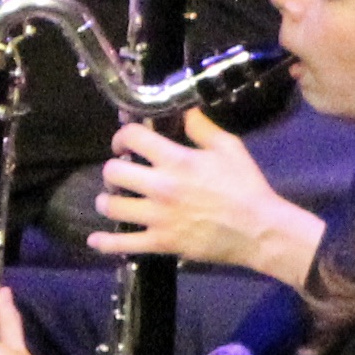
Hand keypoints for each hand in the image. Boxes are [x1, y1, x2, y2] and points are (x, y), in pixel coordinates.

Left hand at [90, 109, 310, 279]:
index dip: (122, 135)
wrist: (259, 230)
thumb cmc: (245, 186)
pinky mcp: (161, 242)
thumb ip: (202, 127)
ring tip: (112, 199)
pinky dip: (105, 243)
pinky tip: (95, 240)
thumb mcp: (229, 147)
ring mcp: (158, 217)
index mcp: (176, 160)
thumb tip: (184, 111)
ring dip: (107, 200)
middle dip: (113, 168)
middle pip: (114, 172)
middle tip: (120, 171)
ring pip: (112, 207)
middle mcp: (161, 187)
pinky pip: (124, 244)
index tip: (124, 142)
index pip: (133, 138)